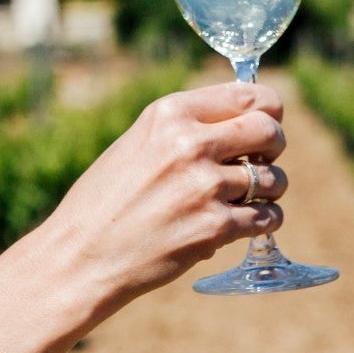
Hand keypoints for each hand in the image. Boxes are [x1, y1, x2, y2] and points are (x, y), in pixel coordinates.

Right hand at [47, 81, 287, 306]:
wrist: (79, 257)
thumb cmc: (105, 201)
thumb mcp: (138, 143)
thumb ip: (186, 128)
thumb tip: (243, 121)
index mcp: (170, 114)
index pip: (248, 95)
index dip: (267, 110)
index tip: (266, 124)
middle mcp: (190, 144)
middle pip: (270, 131)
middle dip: (274, 146)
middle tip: (260, 162)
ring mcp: (204, 187)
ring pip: (273, 178)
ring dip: (269, 190)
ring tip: (247, 199)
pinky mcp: (213, 228)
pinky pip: (267, 217)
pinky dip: (265, 220)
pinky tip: (246, 223)